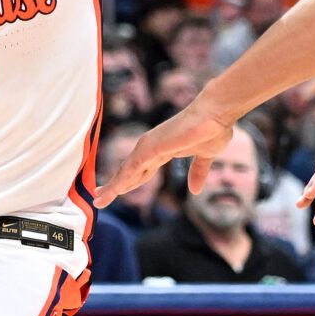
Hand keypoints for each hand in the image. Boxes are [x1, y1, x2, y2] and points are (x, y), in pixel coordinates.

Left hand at [94, 102, 235, 205]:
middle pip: (128, 172)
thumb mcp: (205, 157)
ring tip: (99, 200)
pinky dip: (118, 183)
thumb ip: (198, 172)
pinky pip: (129, 171)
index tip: (119, 190)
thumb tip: (195, 190)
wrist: (215, 115)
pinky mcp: (148, 149)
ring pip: (125, 173)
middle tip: (99, 198)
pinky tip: (109, 193)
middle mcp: (151, 148)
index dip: (129, 181)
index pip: (141, 169)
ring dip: (112, 188)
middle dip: (115, 185)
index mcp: (162, 150)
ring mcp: (148, 147)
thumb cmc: (212, 129)